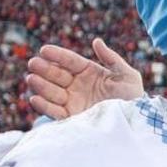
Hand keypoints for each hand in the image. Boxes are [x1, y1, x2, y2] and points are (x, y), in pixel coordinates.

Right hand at [25, 37, 143, 119]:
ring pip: (53, 91)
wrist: (135, 124)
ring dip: (41, 85)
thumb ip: (112, 59)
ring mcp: (73, 101)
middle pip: (57, 75)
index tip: (44, 50)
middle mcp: (78, 86)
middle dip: (44, 69)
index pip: (69, 61)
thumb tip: (96, 41)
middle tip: (34, 64)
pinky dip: (44, 106)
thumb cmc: (134, 99)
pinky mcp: (72, 118)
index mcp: (89, 72)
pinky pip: (55, 112)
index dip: (57, 55)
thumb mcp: (128, 77)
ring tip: (32, 79)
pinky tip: (34, 98)